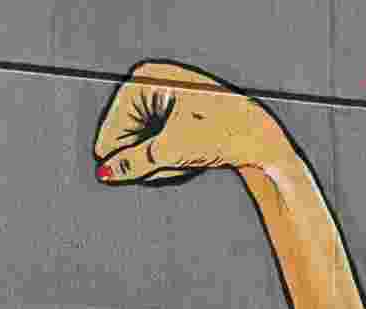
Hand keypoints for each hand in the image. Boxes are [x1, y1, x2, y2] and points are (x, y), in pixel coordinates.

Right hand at [94, 61, 290, 184]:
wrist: (261, 137)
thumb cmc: (225, 133)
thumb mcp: (172, 151)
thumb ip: (132, 163)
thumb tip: (104, 172)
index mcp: (144, 79)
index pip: (109, 134)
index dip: (129, 157)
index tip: (158, 159)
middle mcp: (149, 83)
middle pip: (122, 139)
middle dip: (145, 158)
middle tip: (176, 158)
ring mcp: (159, 96)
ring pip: (136, 146)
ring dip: (155, 161)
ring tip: (184, 155)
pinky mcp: (168, 111)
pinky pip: (149, 143)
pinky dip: (164, 156)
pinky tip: (185, 152)